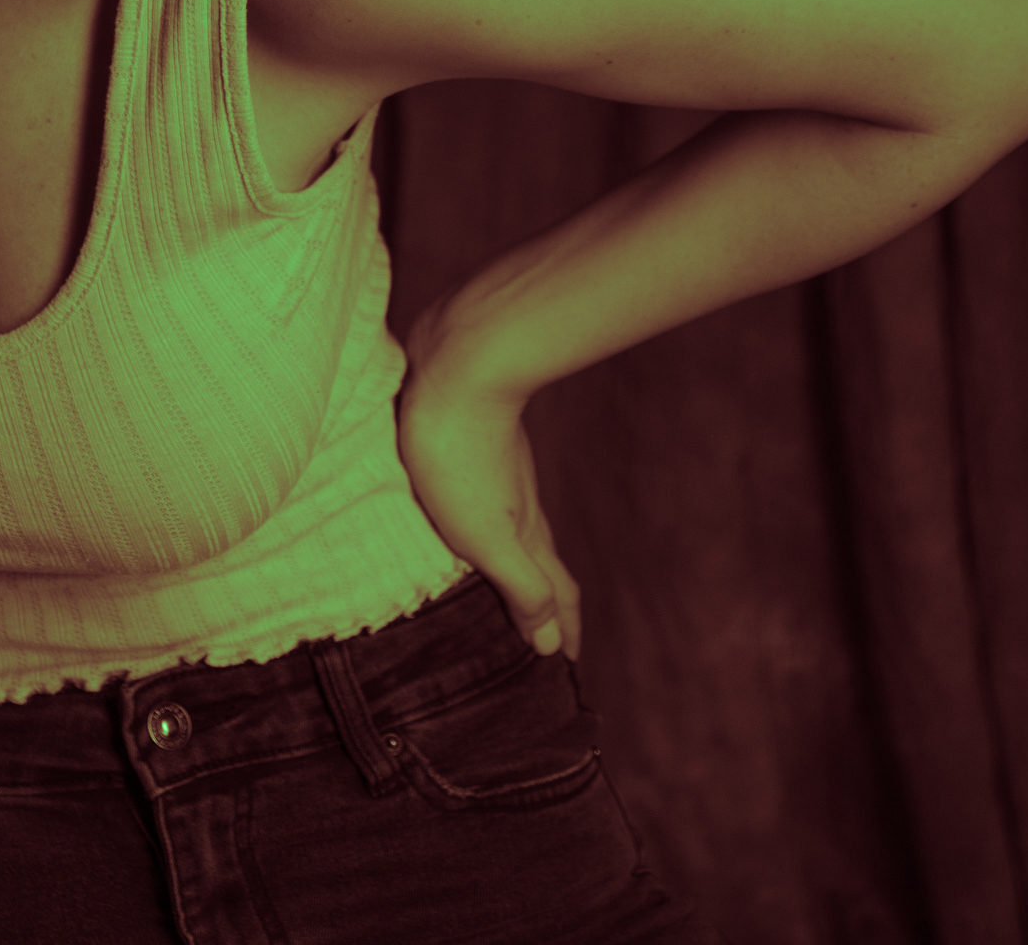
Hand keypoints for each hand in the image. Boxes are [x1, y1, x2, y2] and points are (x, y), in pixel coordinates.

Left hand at [395, 301, 580, 662]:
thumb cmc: (461, 452)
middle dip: (549, 606)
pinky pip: (489, 500)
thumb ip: (521, 587)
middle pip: (543, 565)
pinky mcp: (473, 445)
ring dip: (520, 565)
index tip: (569, 666)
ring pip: (519, 530)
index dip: (565, 633)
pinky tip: (469, 519)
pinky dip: (492, 527)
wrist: (458, 362)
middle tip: (549, 637)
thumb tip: (553, 647)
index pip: (557, 595)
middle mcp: (521, 507)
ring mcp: (501, 473)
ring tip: (509, 587)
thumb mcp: (487, 535)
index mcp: (526, 535)